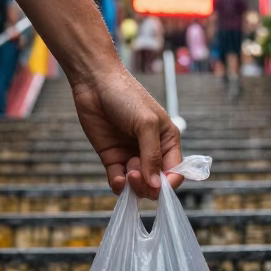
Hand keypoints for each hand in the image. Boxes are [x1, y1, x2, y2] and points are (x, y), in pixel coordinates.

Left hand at [71, 64, 182, 199]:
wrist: (94, 83)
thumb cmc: (126, 96)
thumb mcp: (146, 124)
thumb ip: (152, 155)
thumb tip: (156, 185)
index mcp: (167, 141)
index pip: (176, 171)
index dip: (168, 183)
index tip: (156, 186)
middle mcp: (151, 151)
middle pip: (156, 183)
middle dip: (147, 185)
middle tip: (135, 175)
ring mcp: (131, 155)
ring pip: (137, 185)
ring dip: (133, 186)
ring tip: (126, 173)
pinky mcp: (112, 157)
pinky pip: (118, 180)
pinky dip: (119, 185)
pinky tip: (117, 177)